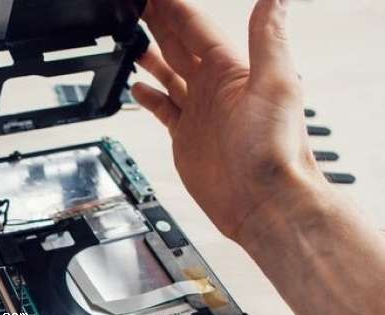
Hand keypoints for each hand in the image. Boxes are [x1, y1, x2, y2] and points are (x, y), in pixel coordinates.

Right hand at [132, 0, 328, 244]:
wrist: (264, 200)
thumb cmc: (275, 148)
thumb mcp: (277, 83)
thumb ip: (267, 37)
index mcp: (232, 70)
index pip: (197, 28)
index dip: (174, 9)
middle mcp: (214, 88)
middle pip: (178, 45)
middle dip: (158, 23)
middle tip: (137, 7)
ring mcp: (199, 113)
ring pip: (168, 74)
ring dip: (151, 56)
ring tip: (132, 39)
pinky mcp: (186, 138)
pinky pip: (163, 110)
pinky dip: (149, 97)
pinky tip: (137, 87)